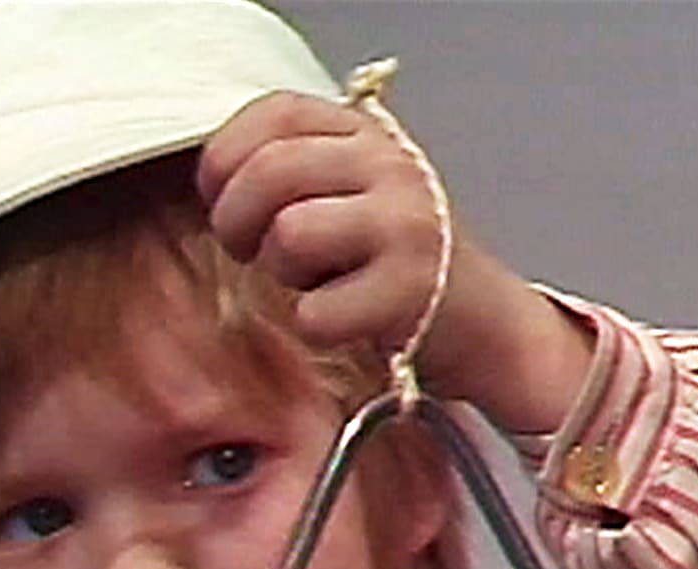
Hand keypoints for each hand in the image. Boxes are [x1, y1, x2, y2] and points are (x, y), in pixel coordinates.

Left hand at [198, 91, 595, 433]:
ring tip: (311, 282)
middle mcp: (390, 164)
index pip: (274, 113)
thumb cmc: (394, 260)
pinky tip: (342, 319)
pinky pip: (316, 310)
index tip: (221, 198)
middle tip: (248, 251)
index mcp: (365, 131)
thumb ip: (291, 165)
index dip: (226, 158)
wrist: (482, 321)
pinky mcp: (414, 286)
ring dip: (282, 273)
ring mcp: (407, 222)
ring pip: (290, 234)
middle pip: (269, 172)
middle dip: (236, 221)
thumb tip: (214, 180)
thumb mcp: (348, 189)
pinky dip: (315, 326)